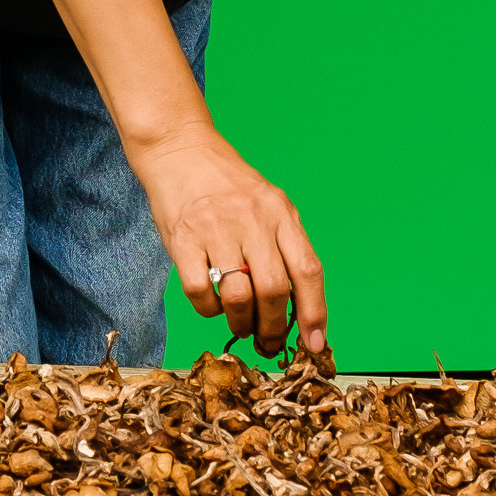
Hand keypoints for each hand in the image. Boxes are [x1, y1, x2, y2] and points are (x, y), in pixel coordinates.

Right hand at [128, 121, 327, 359]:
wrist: (181, 151)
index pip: (308, 271)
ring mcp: (217, 229)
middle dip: (275, 328)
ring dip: (242, 323)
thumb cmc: (228, 186)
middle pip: (274, 290)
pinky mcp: (183, 239)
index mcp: (281, 213)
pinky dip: (209, 310)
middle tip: (269, 343)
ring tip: (240, 326)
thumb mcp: (269, 204)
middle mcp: (253, 220)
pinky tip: (212, 304)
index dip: (315, 313)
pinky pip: (200, 292)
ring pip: (239, 297)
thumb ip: (285, 246)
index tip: (314, 344)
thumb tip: (299, 306)